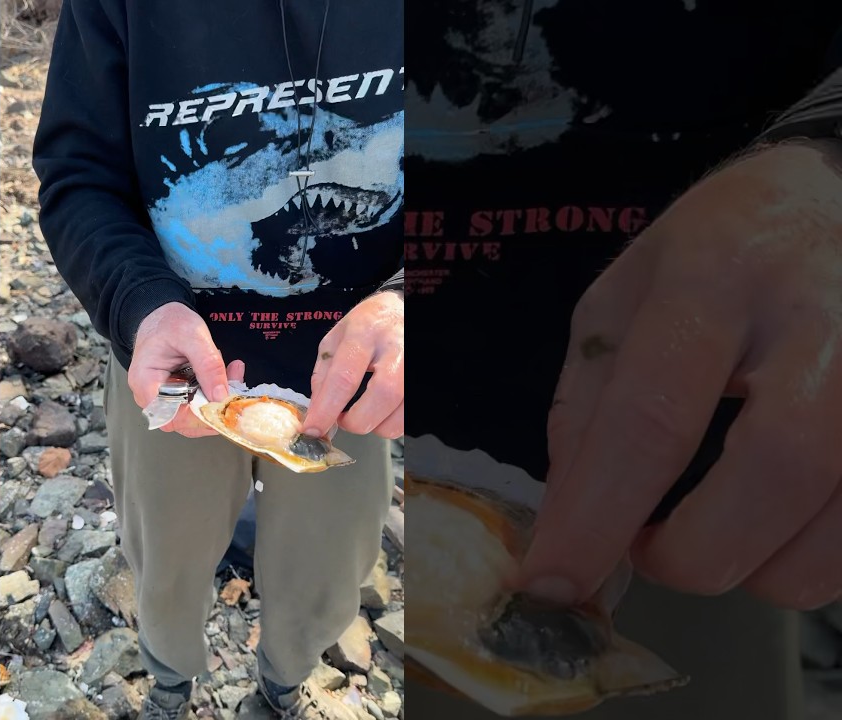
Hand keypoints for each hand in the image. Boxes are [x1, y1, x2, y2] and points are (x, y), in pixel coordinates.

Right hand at [128, 302, 233, 437]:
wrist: (162, 312)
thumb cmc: (168, 320)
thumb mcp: (192, 335)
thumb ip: (208, 364)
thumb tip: (221, 396)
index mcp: (146, 381)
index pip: (169, 417)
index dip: (197, 419)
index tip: (221, 406)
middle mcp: (152, 395)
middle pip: (184, 421)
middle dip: (214, 408)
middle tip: (235, 389)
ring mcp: (165, 396)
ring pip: (194, 413)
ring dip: (218, 398)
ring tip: (233, 373)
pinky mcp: (178, 393)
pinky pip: (198, 401)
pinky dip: (216, 390)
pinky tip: (228, 372)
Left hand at [301, 290, 403, 438]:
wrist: (405, 311)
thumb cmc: (368, 327)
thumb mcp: (336, 339)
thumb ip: (324, 375)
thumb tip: (318, 413)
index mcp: (365, 332)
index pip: (345, 376)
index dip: (327, 409)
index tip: (313, 430)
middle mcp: (396, 346)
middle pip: (383, 395)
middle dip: (357, 421)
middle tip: (343, 420)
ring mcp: (416, 364)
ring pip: (400, 412)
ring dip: (375, 425)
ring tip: (363, 413)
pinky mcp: (425, 382)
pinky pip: (409, 418)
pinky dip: (391, 423)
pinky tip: (380, 411)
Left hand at [519, 140, 841, 610]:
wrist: (836, 196)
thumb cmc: (717, 253)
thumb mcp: (621, 300)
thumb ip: (586, 406)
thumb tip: (569, 522)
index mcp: (717, 274)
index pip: (653, 413)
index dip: (599, 514)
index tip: (555, 581)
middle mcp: (824, 317)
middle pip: (775, 474)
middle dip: (693, 553)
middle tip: (650, 552)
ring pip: (839, 527)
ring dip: (756, 568)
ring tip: (712, 531)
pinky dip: (811, 559)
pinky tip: (772, 522)